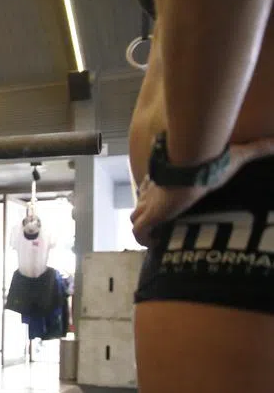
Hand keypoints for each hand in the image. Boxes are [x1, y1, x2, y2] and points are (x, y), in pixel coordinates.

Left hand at [131, 137, 273, 244]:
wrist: (193, 164)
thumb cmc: (211, 159)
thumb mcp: (237, 154)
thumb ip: (256, 148)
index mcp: (169, 177)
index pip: (155, 188)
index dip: (158, 198)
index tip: (167, 208)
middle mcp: (155, 191)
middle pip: (141, 204)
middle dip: (147, 216)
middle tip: (160, 228)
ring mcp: (150, 203)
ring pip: (135, 218)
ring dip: (144, 228)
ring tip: (159, 238)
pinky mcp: (151, 215)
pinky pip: (138, 232)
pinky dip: (144, 239)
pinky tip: (155, 245)